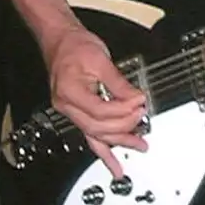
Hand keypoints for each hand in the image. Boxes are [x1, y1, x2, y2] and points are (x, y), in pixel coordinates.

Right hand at [43, 22, 148, 178]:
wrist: (61, 41)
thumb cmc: (75, 46)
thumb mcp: (101, 60)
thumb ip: (119, 83)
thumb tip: (135, 98)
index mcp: (70, 91)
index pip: (100, 110)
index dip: (123, 109)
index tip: (140, 102)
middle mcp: (67, 106)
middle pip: (98, 127)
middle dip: (123, 125)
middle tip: (142, 118)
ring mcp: (70, 112)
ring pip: (95, 135)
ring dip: (118, 141)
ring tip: (139, 145)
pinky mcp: (77, 113)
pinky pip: (90, 136)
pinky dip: (103, 152)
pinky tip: (114, 164)